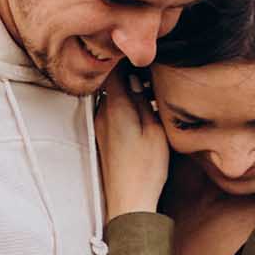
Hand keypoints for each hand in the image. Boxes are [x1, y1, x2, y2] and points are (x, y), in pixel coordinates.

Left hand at [94, 67, 169, 218]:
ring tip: (149, 90)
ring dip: (128, 89)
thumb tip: (137, 78)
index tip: (143, 52)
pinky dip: (125, 104)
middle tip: (151, 69)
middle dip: (130, 71)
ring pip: (112, 95)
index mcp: (115, 107)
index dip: (128, 57)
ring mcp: (101, 125)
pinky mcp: (104, 136)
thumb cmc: (145, 169)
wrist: (129, 201)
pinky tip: (141, 110)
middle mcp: (102, 113)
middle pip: (112, 80)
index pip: (115, 67)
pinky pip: (113, 110)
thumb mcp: (154, 130)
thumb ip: (143, 100)